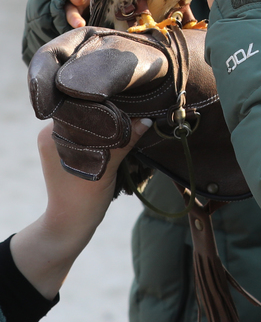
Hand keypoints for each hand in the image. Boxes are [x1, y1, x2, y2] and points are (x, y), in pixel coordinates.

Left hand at [10, 118, 150, 300]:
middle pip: (86, 112)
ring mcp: (60, 141)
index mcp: (52, 133)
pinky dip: (105, 133)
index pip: (81, 106)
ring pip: (90, 123)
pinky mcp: (70, 150)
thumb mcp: (106, 169)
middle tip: (135, 104)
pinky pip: (90, 134)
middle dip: (110, 111)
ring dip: (109, 123)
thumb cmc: (82, 200)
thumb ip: (124, 142)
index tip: (128, 94)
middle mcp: (53, 132)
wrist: (69, 227)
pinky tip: (122, 131)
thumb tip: (148, 119)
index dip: (105, 100)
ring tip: (132, 116)